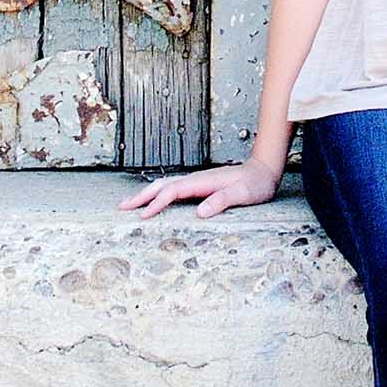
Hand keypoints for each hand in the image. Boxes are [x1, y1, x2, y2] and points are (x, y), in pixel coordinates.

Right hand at [117, 154, 282, 219]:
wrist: (264, 171)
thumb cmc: (255, 184)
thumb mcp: (242, 194)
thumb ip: (223, 201)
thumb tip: (201, 212)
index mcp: (202, 182)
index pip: (173, 192)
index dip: (157, 204)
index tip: (143, 215)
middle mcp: (196, 180)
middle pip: (162, 186)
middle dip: (141, 196)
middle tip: (122, 207)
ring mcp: (197, 182)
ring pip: (165, 186)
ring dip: (147, 194)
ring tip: (130, 205)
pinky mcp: (200, 187)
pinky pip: (173, 190)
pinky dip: (159, 195)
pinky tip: (155, 202)